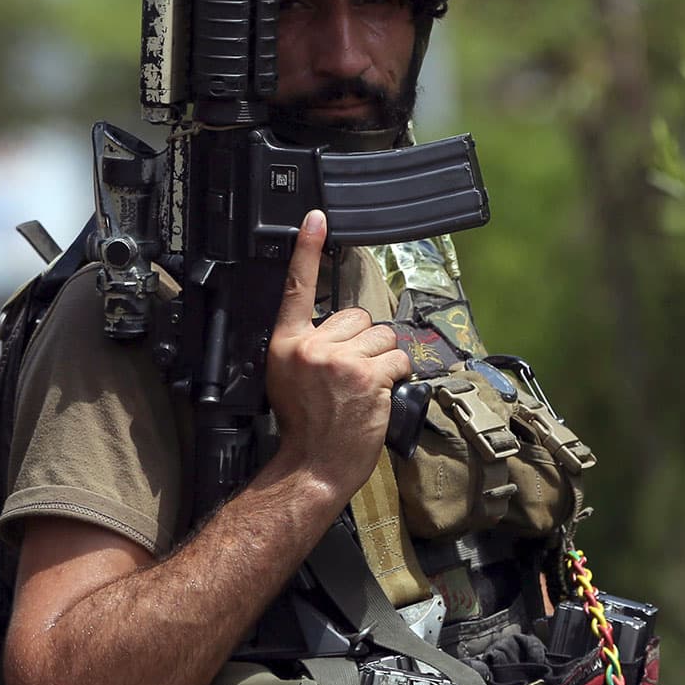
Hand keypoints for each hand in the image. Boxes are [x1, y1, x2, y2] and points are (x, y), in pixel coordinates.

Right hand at [263, 210, 411, 498]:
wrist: (312, 466)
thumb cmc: (305, 428)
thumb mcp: (289, 379)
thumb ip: (309, 347)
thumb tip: (342, 326)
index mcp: (286, 344)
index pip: (297, 288)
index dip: (308, 249)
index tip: (316, 218)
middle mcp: (311, 346)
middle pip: (356, 316)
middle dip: (363, 343)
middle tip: (350, 377)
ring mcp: (340, 360)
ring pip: (382, 336)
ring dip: (383, 360)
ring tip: (364, 389)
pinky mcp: (367, 375)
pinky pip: (398, 358)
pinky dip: (397, 376)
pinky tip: (379, 395)